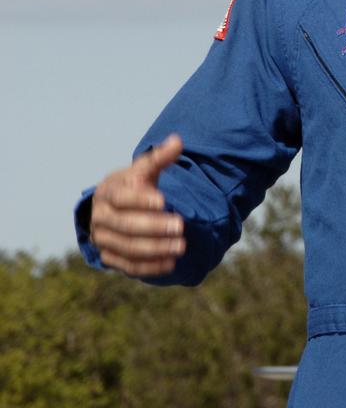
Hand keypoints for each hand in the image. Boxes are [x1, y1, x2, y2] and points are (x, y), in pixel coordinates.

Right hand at [90, 134, 185, 276]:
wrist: (111, 208)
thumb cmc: (132, 186)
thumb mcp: (142, 170)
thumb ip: (158, 158)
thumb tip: (177, 141)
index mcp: (107, 192)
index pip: (121, 198)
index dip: (140, 200)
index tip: (163, 201)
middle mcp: (101, 217)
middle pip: (125, 225)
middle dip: (154, 227)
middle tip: (180, 226)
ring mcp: (103, 239)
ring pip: (128, 247)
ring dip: (156, 248)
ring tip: (181, 246)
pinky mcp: (109, 257)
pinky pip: (128, 265)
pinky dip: (150, 266)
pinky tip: (170, 263)